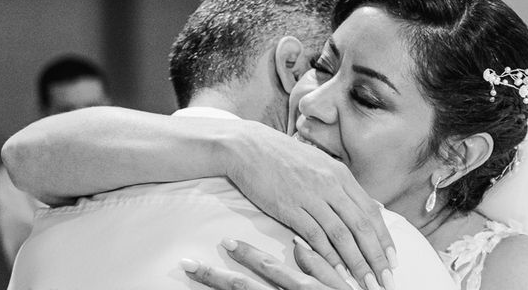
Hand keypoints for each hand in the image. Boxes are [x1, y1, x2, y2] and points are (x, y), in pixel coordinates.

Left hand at [181, 238, 354, 289]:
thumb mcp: (340, 285)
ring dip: (216, 288)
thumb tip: (298, 243)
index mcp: (304, 288)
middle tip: (187, 263)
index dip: (246, 255)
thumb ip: (321, 264)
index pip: (268, 269)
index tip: (224, 241)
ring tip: (192, 273)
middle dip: (215, 278)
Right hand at [224, 124, 395, 288]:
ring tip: (367, 283)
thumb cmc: (283, 156)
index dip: (384, 238)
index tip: (393, 260)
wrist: (249, 146)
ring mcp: (311, 195)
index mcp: (340, 174)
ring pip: (342, 235)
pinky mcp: (290, 207)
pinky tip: (337, 272)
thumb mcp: (319, 164)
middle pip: (362, 226)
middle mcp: (331, 184)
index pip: (371, 211)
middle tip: (386, 281)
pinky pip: (315, 236)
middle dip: (377, 257)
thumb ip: (340, 185)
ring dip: (357, 263)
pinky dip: (329, 257)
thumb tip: (362, 205)